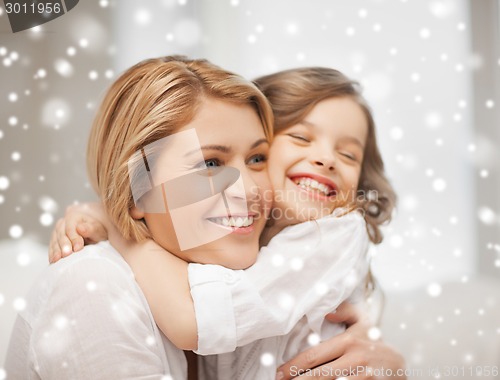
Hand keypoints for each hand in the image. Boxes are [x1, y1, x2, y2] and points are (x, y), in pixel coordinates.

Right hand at [49, 203, 108, 262]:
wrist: (93, 233)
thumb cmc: (97, 230)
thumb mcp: (98, 229)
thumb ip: (90, 228)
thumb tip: (80, 228)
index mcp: (74, 216)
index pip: (71, 228)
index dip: (74, 238)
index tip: (78, 248)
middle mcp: (63, 222)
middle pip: (61, 234)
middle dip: (64, 245)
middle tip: (66, 254)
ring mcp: (57, 231)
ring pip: (55, 241)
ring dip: (56, 251)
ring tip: (57, 259)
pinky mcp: (55, 240)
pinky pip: (52, 246)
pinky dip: (52, 254)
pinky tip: (53, 260)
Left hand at [277, 302, 406, 379]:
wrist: (400, 366)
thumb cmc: (374, 342)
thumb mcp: (363, 321)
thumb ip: (345, 311)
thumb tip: (326, 313)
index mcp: (348, 341)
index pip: (314, 356)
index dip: (293, 366)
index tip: (279, 372)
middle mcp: (355, 359)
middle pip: (319, 375)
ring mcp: (363, 376)